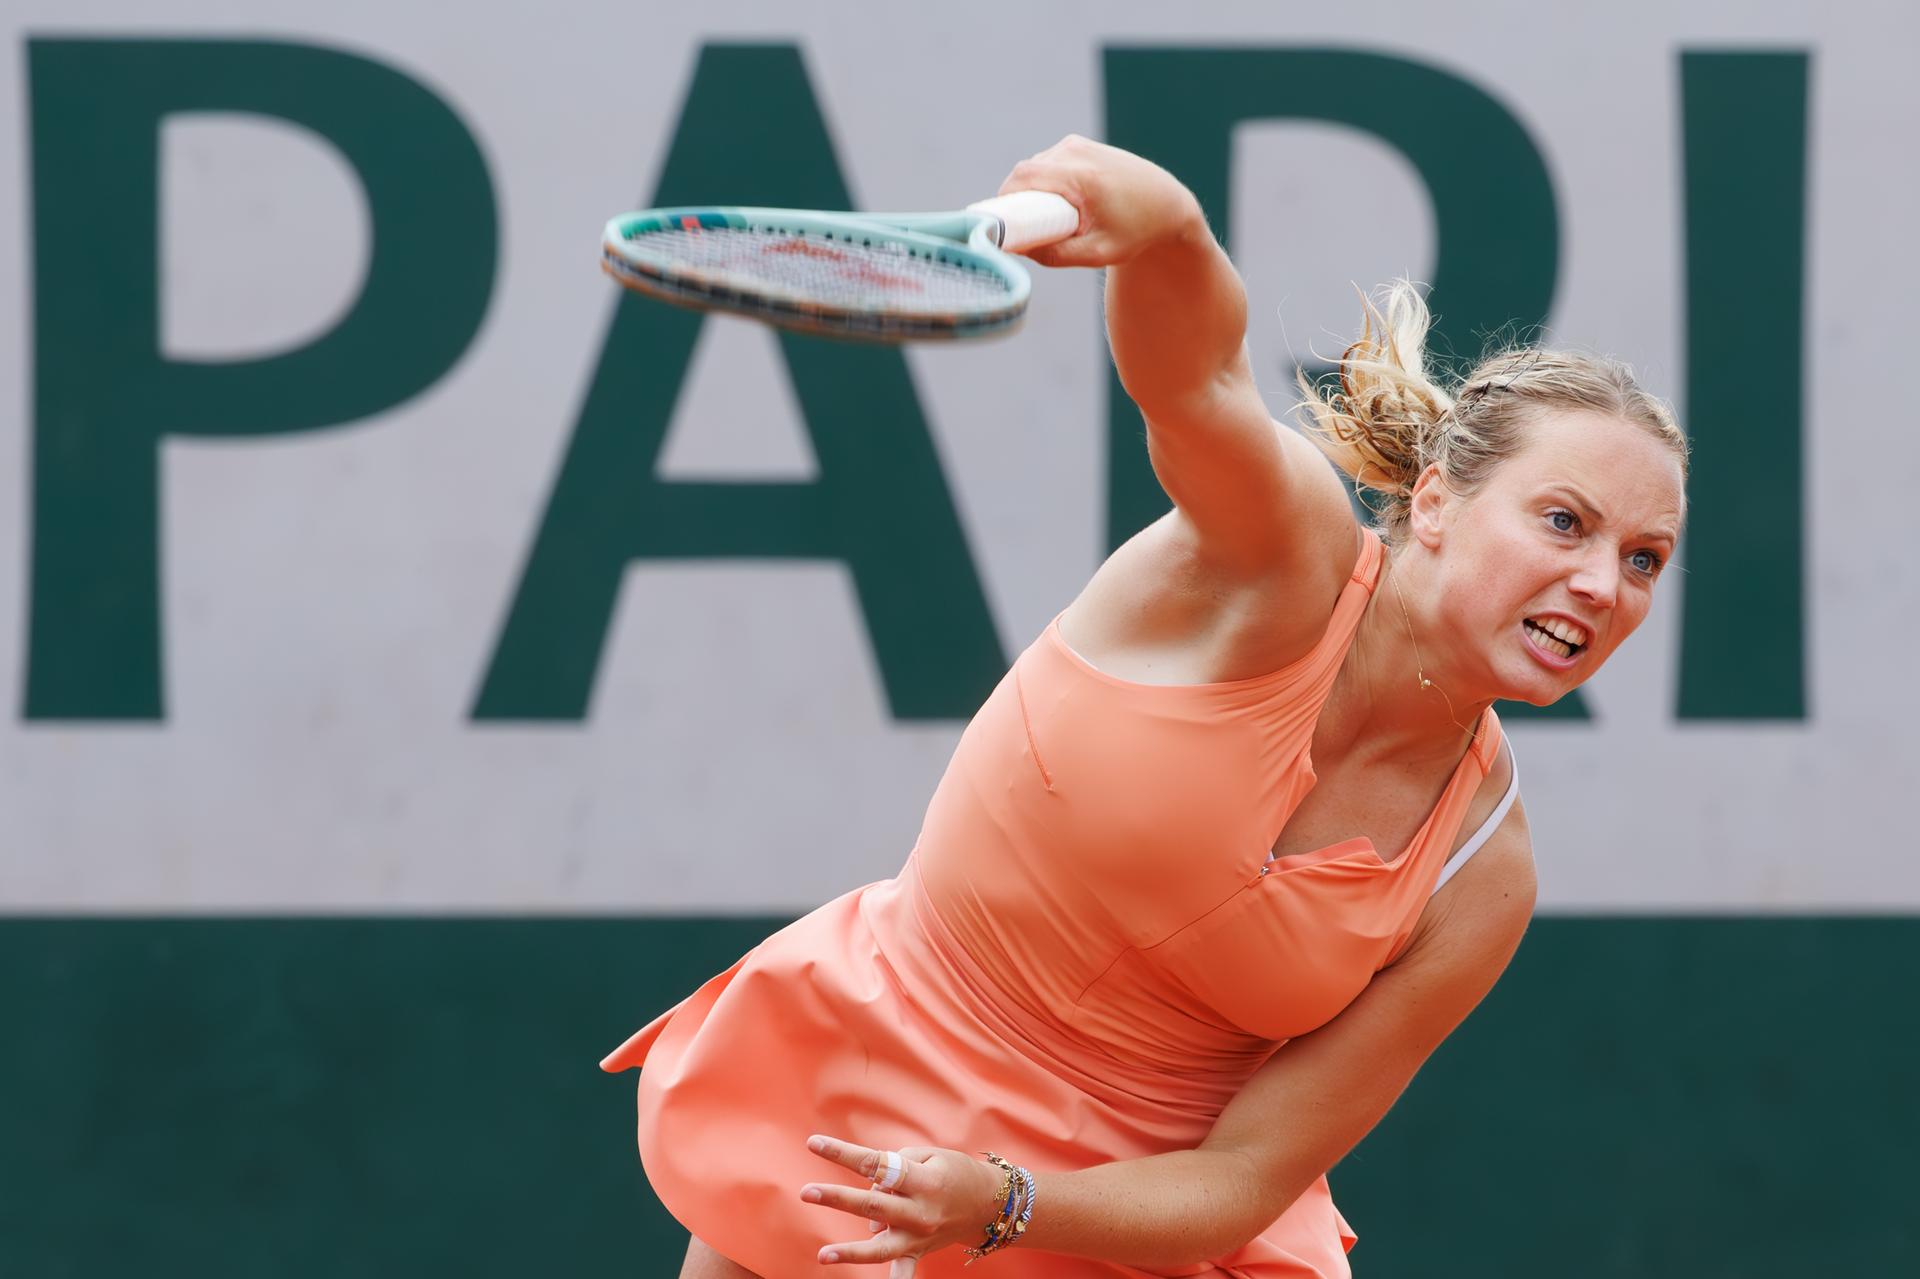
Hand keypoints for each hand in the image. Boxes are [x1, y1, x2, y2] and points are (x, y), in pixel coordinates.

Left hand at [800, 1134, 1010, 1275]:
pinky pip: (904, 1270)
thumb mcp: (929, 1155)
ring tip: (823, 1254)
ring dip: (851, 1252)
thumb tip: (867, 1194)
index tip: (813, 1143)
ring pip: (881, 1247)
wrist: (989, 1203)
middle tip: (808, 1192)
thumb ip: (895, 1167)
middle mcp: (921, 1212)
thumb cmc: (954, 1171)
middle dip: (838, 1199)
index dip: (843, 1154)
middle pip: (872, 1206)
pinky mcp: (919, 1250)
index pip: (876, 1165)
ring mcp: (920, 1236)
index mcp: (923, 1181)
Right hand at [993, 135, 1202, 268]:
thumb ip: (1058, 255)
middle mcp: (1076, 152)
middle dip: (1016, 201)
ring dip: (1030, 191)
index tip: (1000, 226)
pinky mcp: (1078, 144)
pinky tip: (1055, 202)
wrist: (1166, 203)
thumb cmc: (1136, 231)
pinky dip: (1043, 182)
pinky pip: (1045, 163)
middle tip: (1024, 230)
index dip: (1004, 201)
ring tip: (1046, 219)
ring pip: (1033, 167)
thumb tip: (1021, 249)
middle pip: (1024, 173)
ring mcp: (1077, 144)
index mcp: (1081, 176)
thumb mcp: (1098, 252)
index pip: (1022, 179)